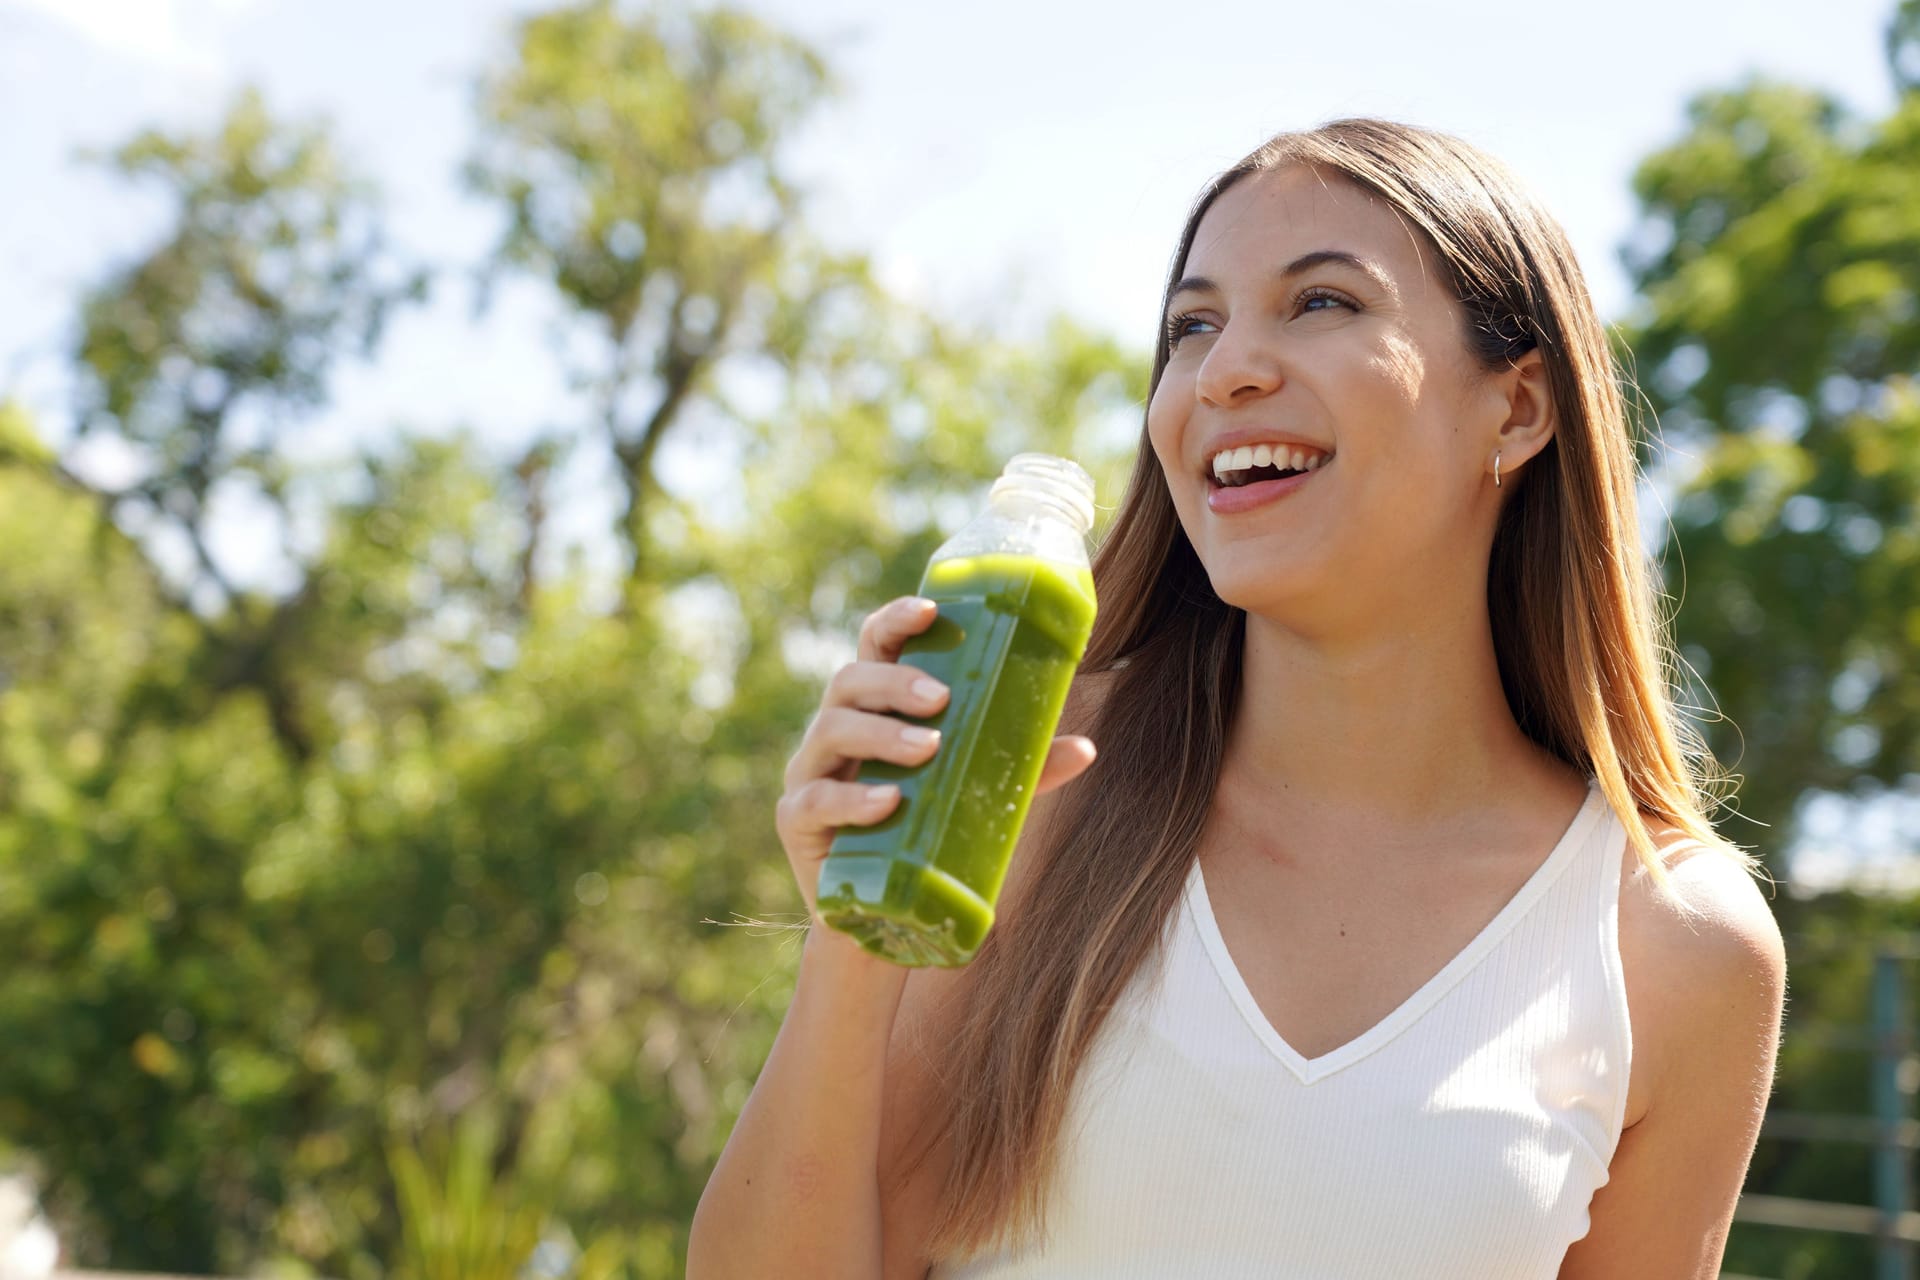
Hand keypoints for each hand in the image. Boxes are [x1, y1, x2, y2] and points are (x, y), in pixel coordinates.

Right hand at [774, 596, 1096, 920]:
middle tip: (942, 698)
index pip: (875, 648)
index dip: (895, 621)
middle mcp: (837, 732)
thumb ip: (1022, 772)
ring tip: (929, 748)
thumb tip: (1085, 748)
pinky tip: (889, 802)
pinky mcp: (797, 822)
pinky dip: (852, 798)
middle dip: (895, 682)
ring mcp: (810, 774)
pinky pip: (815, 800)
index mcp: (876, 710)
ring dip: (881, 733)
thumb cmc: (928, 838)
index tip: (929, 610)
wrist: (882, 919)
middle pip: (849, 681)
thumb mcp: (979, 798)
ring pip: (830, 731)